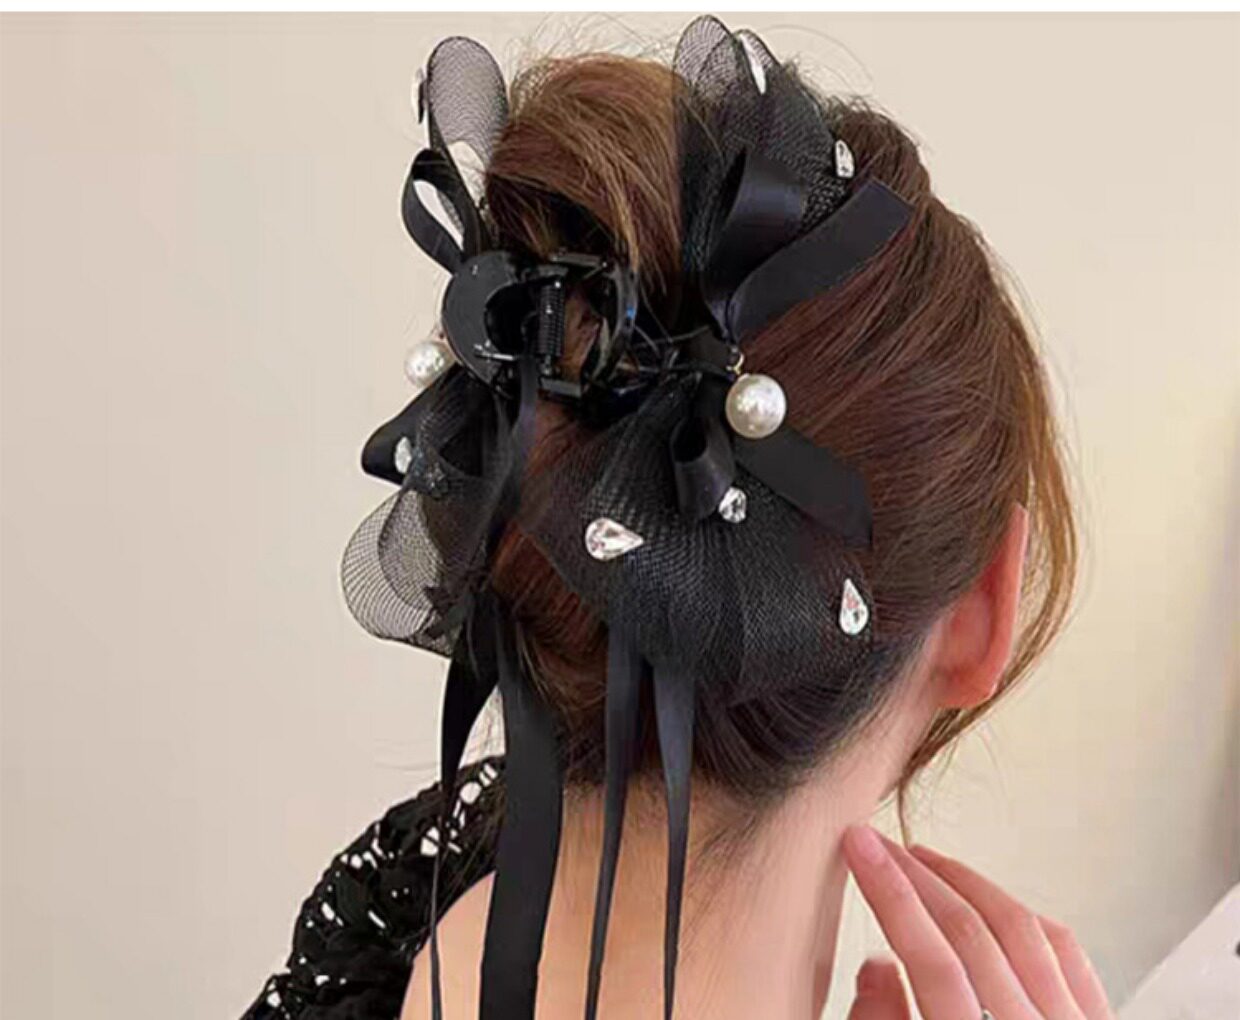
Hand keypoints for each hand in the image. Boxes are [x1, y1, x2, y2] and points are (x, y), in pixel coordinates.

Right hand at [841, 826, 1112, 1019]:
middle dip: (916, 876)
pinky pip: (1067, 954)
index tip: (858, 845)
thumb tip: (876, 964)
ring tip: (924, 860)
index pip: (929, 960)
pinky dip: (1024, 917)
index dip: (888, 894)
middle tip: (876, 842)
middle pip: (973, 933)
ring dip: (966, 883)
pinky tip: (991, 900)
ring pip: (1024, 930)